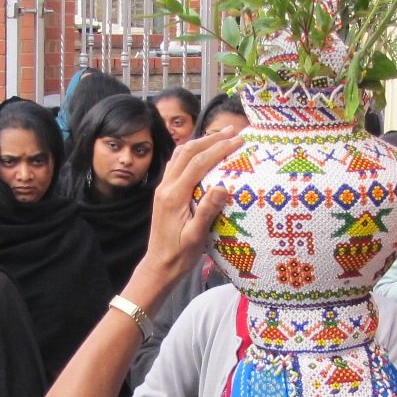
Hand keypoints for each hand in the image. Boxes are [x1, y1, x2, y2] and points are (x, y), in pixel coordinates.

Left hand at [131, 133, 241, 301]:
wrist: (158, 265)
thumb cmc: (179, 255)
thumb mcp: (196, 237)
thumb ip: (207, 211)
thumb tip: (222, 186)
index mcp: (174, 196)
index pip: (198, 163)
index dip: (219, 149)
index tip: (238, 140)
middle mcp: (166, 187)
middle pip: (188, 152)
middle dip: (211, 139)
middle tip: (234, 131)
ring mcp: (163, 188)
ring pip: (180, 155)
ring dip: (201, 142)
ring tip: (221, 136)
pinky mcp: (164, 192)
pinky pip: (177, 164)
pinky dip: (192, 152)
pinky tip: (203, 152)